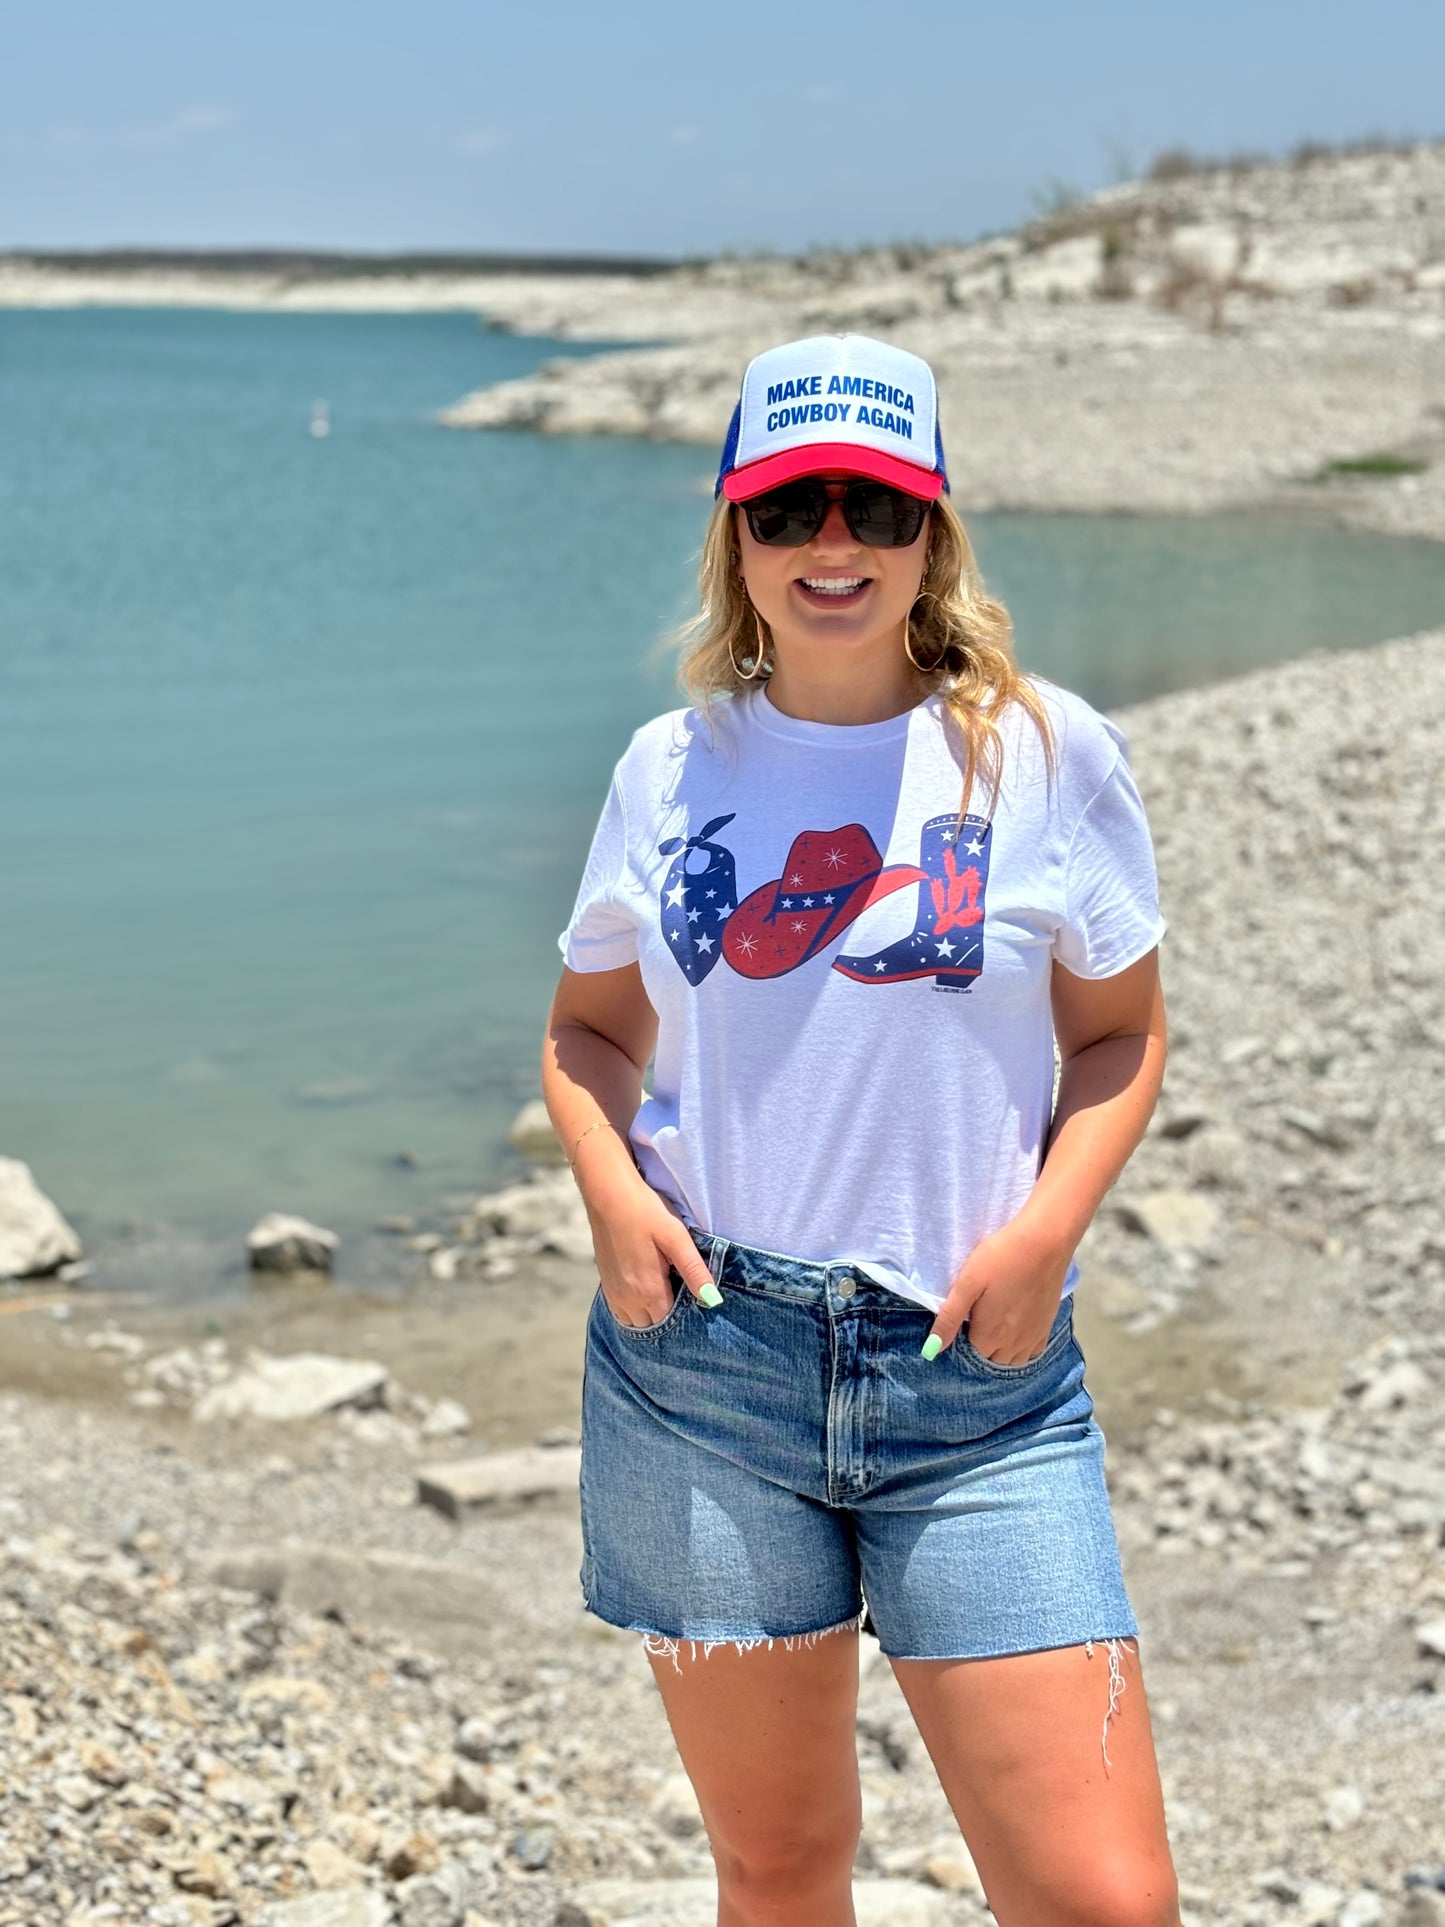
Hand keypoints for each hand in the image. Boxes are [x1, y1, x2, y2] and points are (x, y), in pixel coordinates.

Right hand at [574, 1143, 718, 1327]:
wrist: (608, 1194)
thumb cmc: (646, 1211)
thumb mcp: (676, 1237)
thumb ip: (694, 1271)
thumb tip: (713, 1300)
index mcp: (648, 1289)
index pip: (670, 1322)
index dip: (685, 1317)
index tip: (695, 1302)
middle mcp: (628, 1298)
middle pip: (653, 1326)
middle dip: (668, 1319)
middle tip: (682, 1295)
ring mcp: (614, 1292)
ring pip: (635, 1322)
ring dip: (649, 1315)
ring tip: (665, 1294)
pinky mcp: (605, 1283)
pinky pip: (621, 1312)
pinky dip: (634, 1309)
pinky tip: (646, 1289)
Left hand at [921, 1215, 1072, 1363]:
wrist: (1044, 1241)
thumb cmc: (1001, 1258)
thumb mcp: (967, 1284)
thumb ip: (949, 1318)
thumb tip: (931, 1350)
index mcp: (989, 1336)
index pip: (969, 1352)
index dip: (962, 1336)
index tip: (964, 1315)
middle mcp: (1012, 1345)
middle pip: (989, 1358)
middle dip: (980, 1345)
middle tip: (978, 1315)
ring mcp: (1032, 1338)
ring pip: (1011, 1359)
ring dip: (1000, 1350)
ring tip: (994, 1323)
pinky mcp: (1047, 1327)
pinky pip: (1031, 1352)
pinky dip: (1020, 1347)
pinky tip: (1015, 1327)